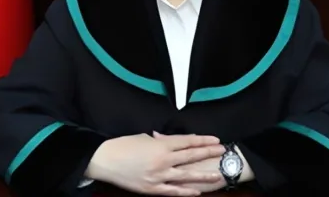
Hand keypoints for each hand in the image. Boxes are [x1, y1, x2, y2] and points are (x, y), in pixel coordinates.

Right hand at [85, 133, 225, 195]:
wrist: (105, 161)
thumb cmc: (122, 145)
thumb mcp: (142, 138)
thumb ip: (159, 140)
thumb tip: (166, 139)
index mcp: (161, 145)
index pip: (187, 142)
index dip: (202, 141)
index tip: (215, 140)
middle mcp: (163, 160)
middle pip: (191, 156)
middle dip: (208, 154)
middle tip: (223, 152)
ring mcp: (159, 176)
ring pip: (186, 176)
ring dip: (203, 175)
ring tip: (217, 175)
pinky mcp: (152, 189)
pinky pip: (173, 191)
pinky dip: (186, 192)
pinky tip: (197, 192)